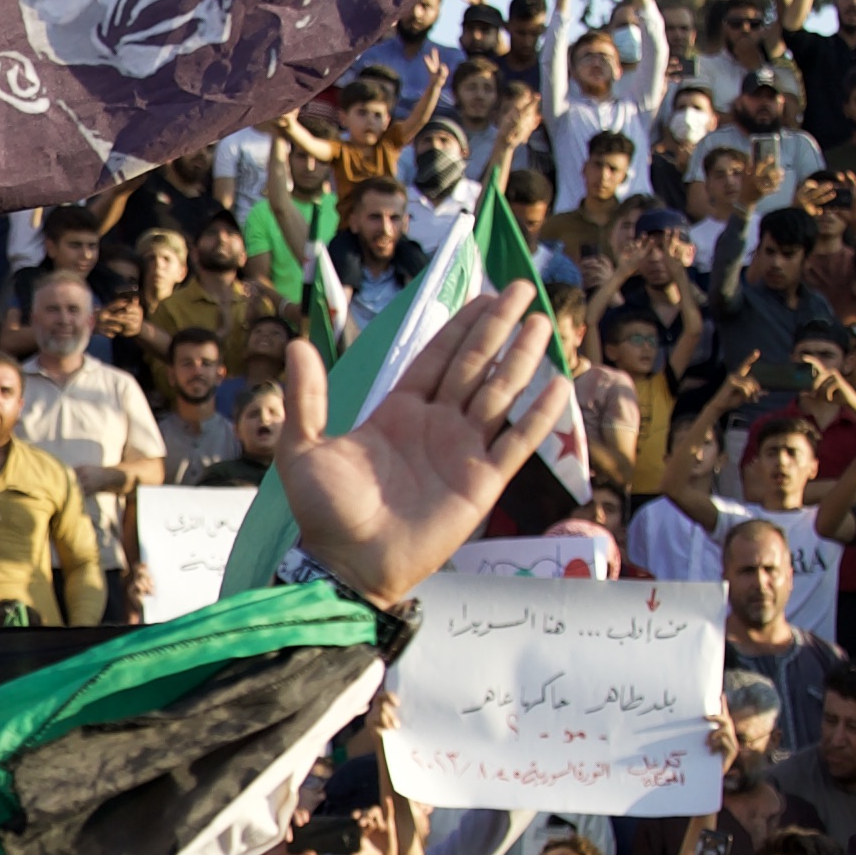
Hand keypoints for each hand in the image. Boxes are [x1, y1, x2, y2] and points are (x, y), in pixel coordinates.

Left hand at [275, 282, 554, 607]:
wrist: (349, 565)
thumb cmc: (326, 513)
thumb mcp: (304, 450)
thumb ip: (307, 398)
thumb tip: (297, 344)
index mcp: (400, 411)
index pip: (439, 357)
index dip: (463, 325)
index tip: (487, 294)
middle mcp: (437, 424)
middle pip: (476, 365)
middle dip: (499, 327)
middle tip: (523, 289)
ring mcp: (463, 451)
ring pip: (501, 394)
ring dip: (522, 360)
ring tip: (543, 325)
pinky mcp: (483, 482)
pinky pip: (517, 442)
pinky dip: (539, 417)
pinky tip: (559, 386)